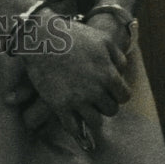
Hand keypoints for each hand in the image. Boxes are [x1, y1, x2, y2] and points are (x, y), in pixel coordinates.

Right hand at [18, 14, 130, 141]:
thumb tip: (122, 72)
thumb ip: (118, 57)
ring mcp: (78, 99)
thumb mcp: (102, 39)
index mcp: (108, 74)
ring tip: (84, 109)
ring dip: (91, 116)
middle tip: (93, 96)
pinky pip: (73, 128)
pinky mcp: (60, 105)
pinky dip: (75, 128)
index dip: (116, 93)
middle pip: (111, 110)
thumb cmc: (72, 35)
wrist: (40, 36)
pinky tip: (72, 119)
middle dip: (104, 104)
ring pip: (95, 122)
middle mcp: (96, 90)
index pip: (124, 96)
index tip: (107, 90)